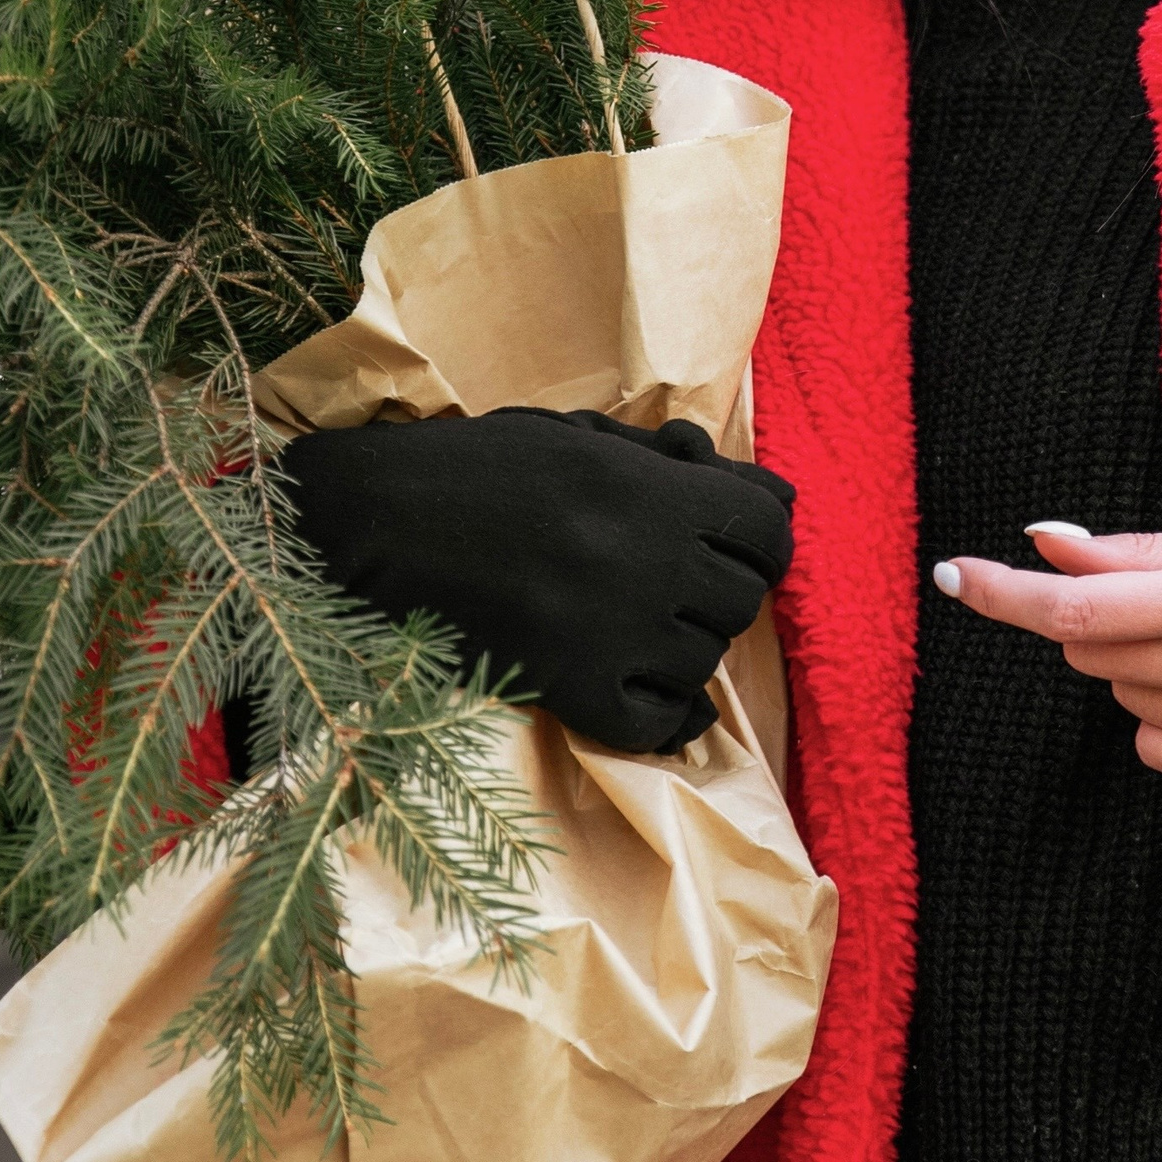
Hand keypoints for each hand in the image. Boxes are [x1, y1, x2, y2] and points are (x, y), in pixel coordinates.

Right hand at [279, 406, 794, 755]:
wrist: (376, 524)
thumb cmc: (479, 466)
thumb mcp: (586, 437)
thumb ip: (684, 466)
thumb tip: (785, 500)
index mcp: (652, 488)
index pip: (769, 531)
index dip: (757, 541)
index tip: (726, 547)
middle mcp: (646, 559)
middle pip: (743, 600)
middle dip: (716, 595)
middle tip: (667, 587)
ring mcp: (612, 629)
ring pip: (705, 664)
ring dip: (680, 651)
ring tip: (628, 627)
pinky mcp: (570, 688)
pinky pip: (657, 725)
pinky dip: (655, 714)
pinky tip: (625, 685)